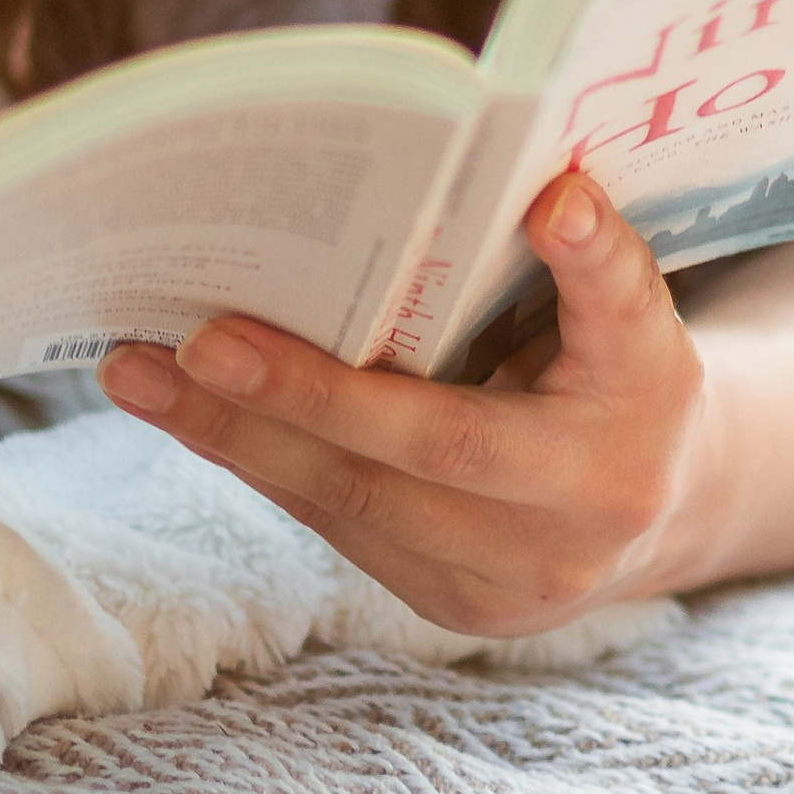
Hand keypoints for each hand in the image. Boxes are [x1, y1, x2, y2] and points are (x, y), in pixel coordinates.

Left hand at [97, 171, 717, 637]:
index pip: (622, 324)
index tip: (554, 201)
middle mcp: (583, 509)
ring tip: (136, 374)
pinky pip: (337, 525)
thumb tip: (549, 188)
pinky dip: (257, 459)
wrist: (657, 512)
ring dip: (236, 433)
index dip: (589, 267)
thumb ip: (593, 260)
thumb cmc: (623, 376)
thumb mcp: (633, 311)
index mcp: (645, 407)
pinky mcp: (446, 604)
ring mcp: (509, 578)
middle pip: (437, 447)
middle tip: (201, 337)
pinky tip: (183, 409)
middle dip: (308, 392)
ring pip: (356, 502)